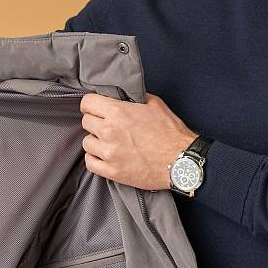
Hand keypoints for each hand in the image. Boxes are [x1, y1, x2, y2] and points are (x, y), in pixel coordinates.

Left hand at [79, 90, 198, 190]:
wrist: (181, 161)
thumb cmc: (171, 133)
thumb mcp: (155, 104)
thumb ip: (133, 98)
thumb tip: (122, 96)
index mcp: (118, 112)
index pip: (87, 103)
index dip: (92, 104)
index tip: (97, 108)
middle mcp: (109, 131)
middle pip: (86, 122)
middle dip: (95, 121)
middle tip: (107, 125)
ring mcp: (109, 153)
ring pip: (86, 142)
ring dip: (96, 141)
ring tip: (109, 142)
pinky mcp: (112, 171)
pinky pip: (90, 163)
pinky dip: (95, 159)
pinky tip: (105, 156)